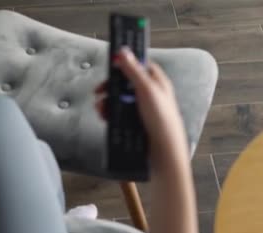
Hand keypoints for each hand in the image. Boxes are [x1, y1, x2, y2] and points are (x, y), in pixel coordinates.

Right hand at [95, 48, 189, 171]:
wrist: (163, 151)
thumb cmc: (161, 120)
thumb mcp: (146, 90)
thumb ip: (134, 70)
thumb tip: (123, 51)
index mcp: (157, 82)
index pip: (140, 65)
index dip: (126, 63)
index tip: (111, 63)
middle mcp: (150, 94)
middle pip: (126, 83)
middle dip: (111, 86)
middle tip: (99, 91)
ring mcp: (143, 109)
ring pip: (120, 99)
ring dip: (108, 101)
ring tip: (100, 108)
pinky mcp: (136, 122)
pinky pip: (120, 114)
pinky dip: (111, 113)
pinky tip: (104, 117)